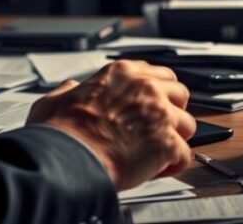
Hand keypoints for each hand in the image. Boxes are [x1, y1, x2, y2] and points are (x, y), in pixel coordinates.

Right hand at [26, 60, 195, 190]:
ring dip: (175, 139)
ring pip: (188, 124)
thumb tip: (69, 88)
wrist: (67, 159)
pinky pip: (185, 154)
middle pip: (179, 94)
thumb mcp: (54, 100)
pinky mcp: (166, 142)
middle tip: (159, 128)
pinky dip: (174, 165)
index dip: (157, 92)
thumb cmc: (60, 134)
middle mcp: (145, 88)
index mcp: (121, 74)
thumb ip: (67, 91)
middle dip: (172, 111)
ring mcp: (159, 114)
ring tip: (158, 152)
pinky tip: (159, 169)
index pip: (157, 74)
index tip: (153, 104)